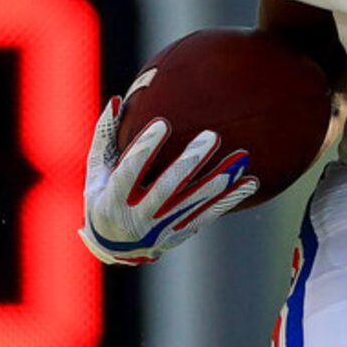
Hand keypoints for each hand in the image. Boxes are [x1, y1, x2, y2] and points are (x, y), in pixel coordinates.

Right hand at [78, 98, 257, 264]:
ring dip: (219, 180)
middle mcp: (138, 217)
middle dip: (191, 162)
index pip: (129, 172)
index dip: (145, 148)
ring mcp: (161, 227)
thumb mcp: (96, 171)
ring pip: (194, 202)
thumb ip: (106, 136)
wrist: (112, 246)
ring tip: (241, 158)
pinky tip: (250, 182)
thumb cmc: (102, 195)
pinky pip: (209, 214)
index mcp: (112, 199)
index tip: (163, 122)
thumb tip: (116, 100)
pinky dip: (230, 199)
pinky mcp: (180, 232)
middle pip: (168, 188)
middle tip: (212, 136)